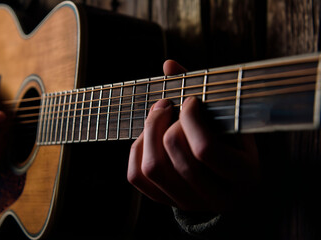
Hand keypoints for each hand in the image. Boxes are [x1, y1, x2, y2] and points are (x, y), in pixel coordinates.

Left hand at [127, 60, 258, 212]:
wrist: (229, 181)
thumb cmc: (233, 144)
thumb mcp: (230, 121)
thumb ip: (204, 93)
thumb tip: (169, 65)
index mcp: (242, 175)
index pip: (206, 150)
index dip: (191, 119)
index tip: (189, 100)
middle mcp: (216, 197)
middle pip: (176, 157)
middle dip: (166, 123)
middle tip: (167, 105)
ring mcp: (188, 202)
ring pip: (153, 168)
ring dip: (149, 132)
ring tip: (157, 115)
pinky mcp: (165, 200)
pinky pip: (137, 176)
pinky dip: (136, 148)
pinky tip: (147, 135)